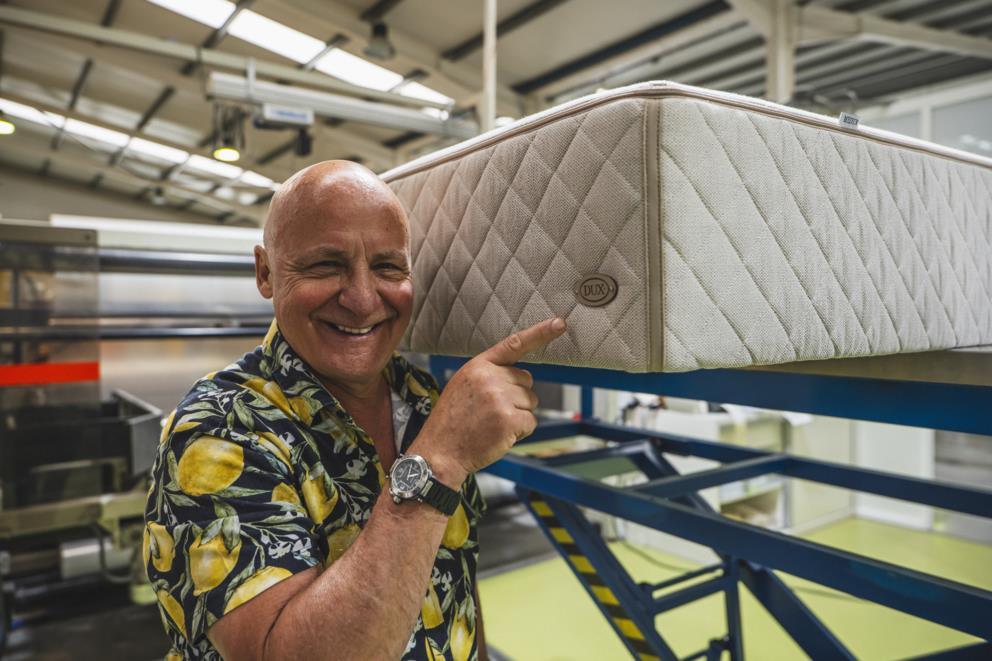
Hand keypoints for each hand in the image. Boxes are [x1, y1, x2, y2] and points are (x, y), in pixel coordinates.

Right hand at [411, 318, 566, 486]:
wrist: (439, 452)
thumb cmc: (452, 422)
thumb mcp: (463, 386)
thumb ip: (490, 375)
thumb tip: (523, 377)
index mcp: (479, 366)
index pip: (514, 344)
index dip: (540, 333)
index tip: (559, 323)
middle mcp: (490, 377)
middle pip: (527, 381)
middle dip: (517, 397)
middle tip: (492, 412)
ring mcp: (500, 398)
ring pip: (531, 402)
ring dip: (518, 415)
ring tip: (491, 423)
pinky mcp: (508, 419)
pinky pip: (530, 422)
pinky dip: (519, 432)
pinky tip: (498, 435)